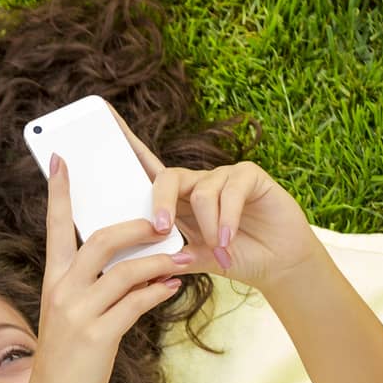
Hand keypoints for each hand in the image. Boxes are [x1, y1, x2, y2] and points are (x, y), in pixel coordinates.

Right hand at [31, 151, 187, 382]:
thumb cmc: (68, 355)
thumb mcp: (71, 314)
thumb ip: (92, 286)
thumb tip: (131, 262)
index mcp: (53, 279)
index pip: (55, 226)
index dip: (59, 193)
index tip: (61, 158)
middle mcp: (62, 290)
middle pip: (100, 240)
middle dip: (135, 226)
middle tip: (163, 221)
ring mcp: (78, 313)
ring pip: (124, 271)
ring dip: (158, 262)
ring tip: (182, 258)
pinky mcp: (97, 336)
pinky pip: (134, 304)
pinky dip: (157, 293)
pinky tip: (172, 287)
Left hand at [104, 101, 321, 293]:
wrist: (278, 265)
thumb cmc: (237, 259)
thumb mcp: (200, 261)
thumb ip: (175, 258)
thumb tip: (148, 263)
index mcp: (179, 201)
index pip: (148, 171)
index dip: (128, 145)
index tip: (104, 117)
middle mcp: (198, 183)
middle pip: (167, 177)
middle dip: (161, 203)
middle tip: (162, 229)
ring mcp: (224, 176)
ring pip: (201, 191)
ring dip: (207, 226)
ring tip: (218, 250)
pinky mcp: (249, 175)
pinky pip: (230, 191)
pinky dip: (226, 219)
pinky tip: (228, 240)